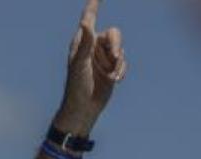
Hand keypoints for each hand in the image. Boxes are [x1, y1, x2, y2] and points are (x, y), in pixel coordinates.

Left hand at [54, 0, 126, 135]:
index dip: (93, 6)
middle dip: (116, 46)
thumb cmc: (77, 86)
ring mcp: (103, 57)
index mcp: (81, 42)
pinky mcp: (112, 68)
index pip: (89, 19)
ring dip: (117, 63)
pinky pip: (123, 62)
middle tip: (114, 58)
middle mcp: (93, 47)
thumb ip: (85, 43)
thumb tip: (85, 23)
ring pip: (120, 49)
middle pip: (113, 34)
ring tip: (109, 77)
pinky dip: (121, 71)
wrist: (84, 107)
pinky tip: (113, 81)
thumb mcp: (80, 63)